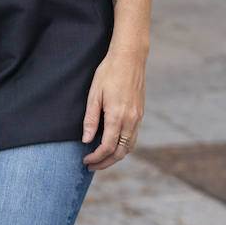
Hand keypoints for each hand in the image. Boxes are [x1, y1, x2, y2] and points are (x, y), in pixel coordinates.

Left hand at [80, 46, 146, 171]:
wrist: (130, 58)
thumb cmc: (109, 72)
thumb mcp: (94, 94)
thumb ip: (91, 119)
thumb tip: (86, 140)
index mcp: (117, 116)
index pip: (107, 147)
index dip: (95, 157)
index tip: (85, 160)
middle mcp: (131, 120)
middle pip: (119, 152)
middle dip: (105, 163)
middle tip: (91, 166)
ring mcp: (138, 118)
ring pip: (129, 147)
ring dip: (115, 156)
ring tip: (101, 159)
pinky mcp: (140, 113)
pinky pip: (133, 137)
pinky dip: (123, 146)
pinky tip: (113, 144)